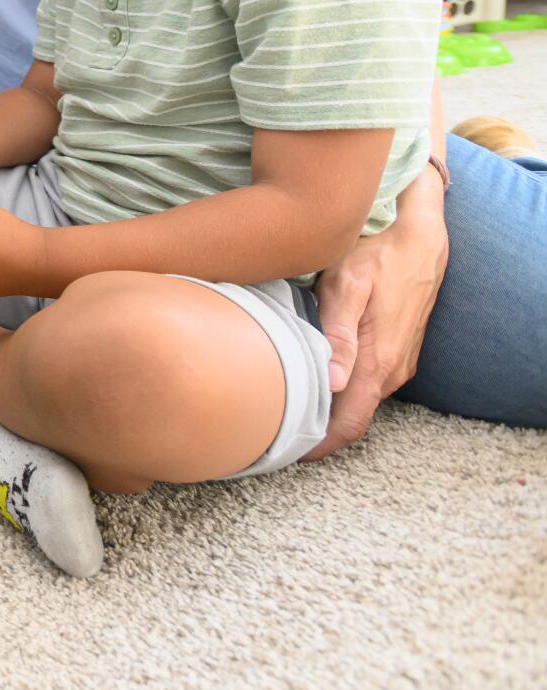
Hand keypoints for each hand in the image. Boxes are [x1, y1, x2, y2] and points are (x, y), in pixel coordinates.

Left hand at [301, 166, 447, 460]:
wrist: (421, 238)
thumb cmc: (376, 256)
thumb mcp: (348, 286)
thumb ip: (339, 334)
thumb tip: (331, 383)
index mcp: (378, 362)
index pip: (349, 425)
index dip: (318, 446)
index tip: (283, 451)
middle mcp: (391, 371)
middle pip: (351, 420)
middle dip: (315, 433)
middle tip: (269, 432)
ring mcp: (397, 363)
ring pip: (358, 402)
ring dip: (326, 412)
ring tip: (282, 409)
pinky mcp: (395, 351)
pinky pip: (365, 384)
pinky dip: (339, 393)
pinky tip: (309, 380)